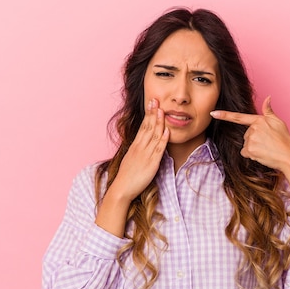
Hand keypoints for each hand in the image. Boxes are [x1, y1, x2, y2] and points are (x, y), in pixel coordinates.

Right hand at [95, 98, 169, 236]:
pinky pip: (158, 149)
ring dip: (158, 122)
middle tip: (156, 99)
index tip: (151, 103)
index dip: (148, 114)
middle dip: (153, 113)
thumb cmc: (127, 176)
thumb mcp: (131, 159)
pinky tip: (167, 130)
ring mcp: (146, 154)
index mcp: (135, 146)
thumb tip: (142, 144)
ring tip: (163, 110)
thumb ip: (138, 151)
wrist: (122, 188)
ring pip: (154, 135)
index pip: (143, 126)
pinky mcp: (151, 163)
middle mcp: (140, 147)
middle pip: (148, 127)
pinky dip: (163, 139)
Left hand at [210, 96, 289, 210]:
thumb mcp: (279, 122)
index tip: (213, 113)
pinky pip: (245, 153)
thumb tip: (268, 98)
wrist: (289, 157)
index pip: (239, 117)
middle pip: (246, 135)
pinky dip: (252, 155)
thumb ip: (269, 111)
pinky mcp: (250, 150)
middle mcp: (253, 129)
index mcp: (259, 120)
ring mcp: (251, 139)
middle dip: (254, 139)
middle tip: (267, 143)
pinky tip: (262, 155)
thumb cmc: (285, 140)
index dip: (225, 115)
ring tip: (266, 149)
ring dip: (254, 148)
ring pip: (246, 145)